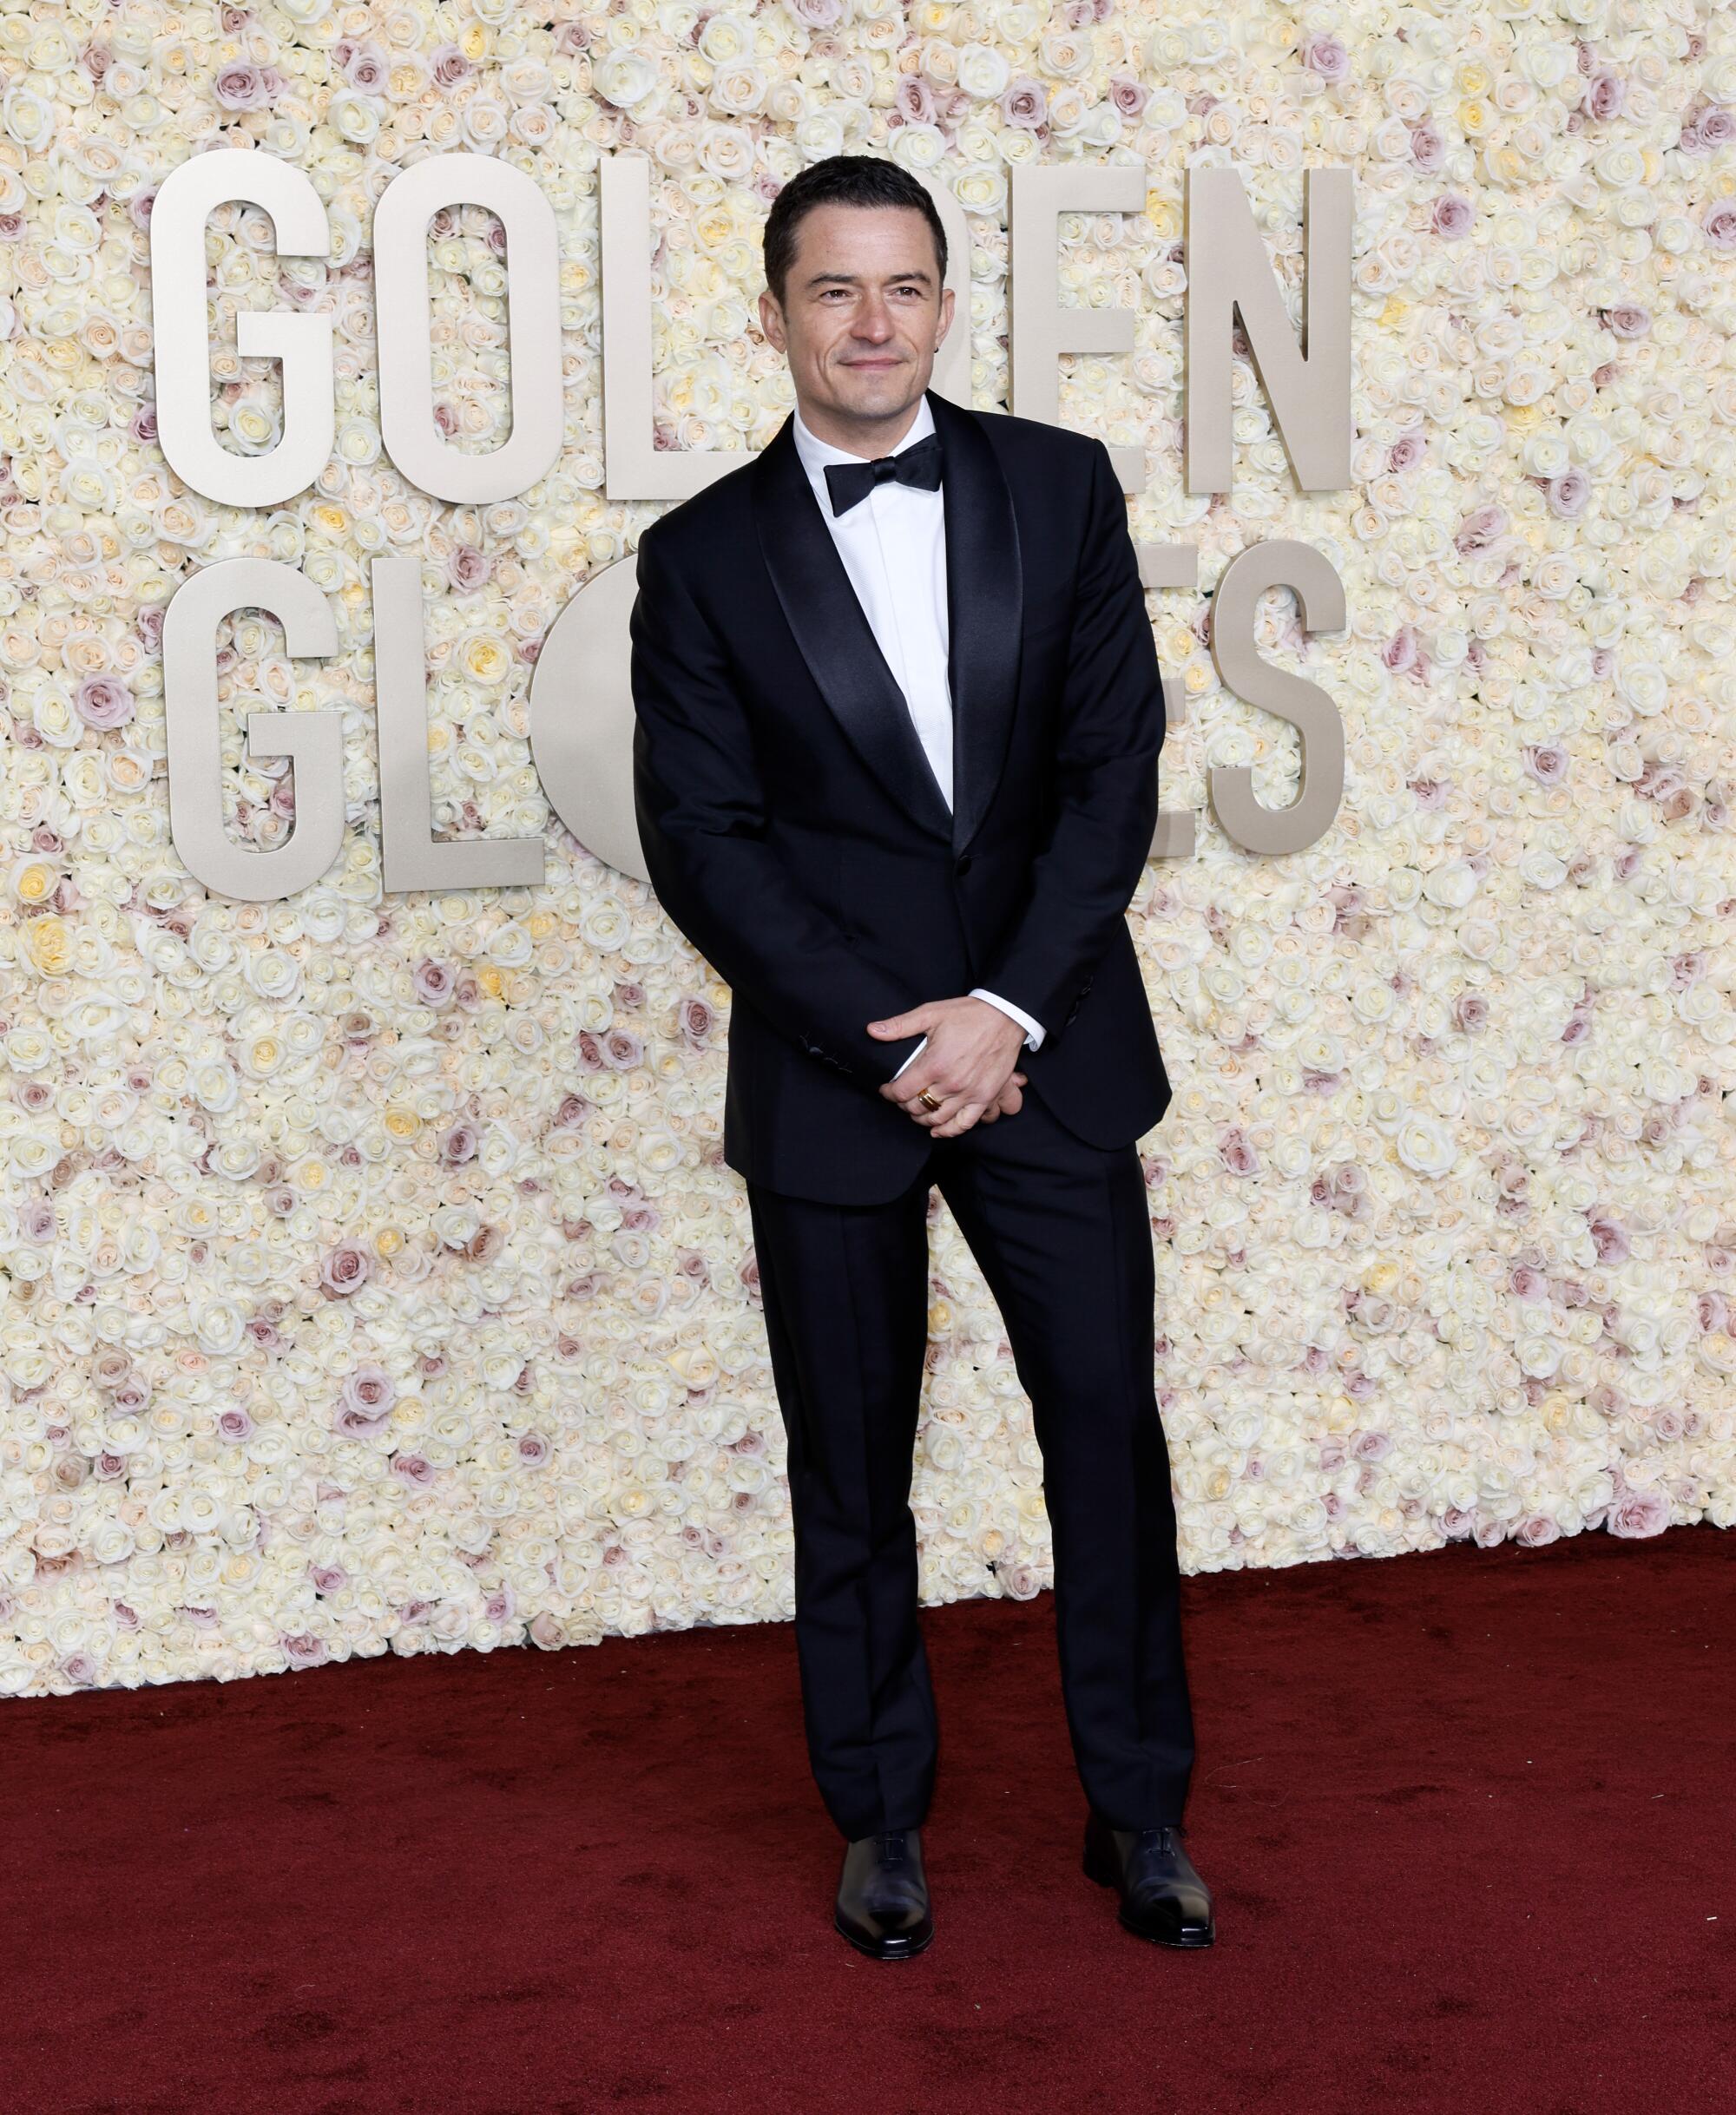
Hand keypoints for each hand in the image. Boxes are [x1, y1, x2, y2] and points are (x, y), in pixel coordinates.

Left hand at [868, 996, 1028, 1137]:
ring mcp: (969, 1093)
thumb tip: (872, 1030)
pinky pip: (964, 1123)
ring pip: (937, 1118)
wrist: (1005, 1016)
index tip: (886, 1089)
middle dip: (903, 1104)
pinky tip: (936, 1129)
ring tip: (916, 1110)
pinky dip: (948, 1130)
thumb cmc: (968, 1014)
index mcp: (934, 1064)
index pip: (901, 1091)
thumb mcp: (930, 1013)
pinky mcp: (985, 1097)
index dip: (888, 1092)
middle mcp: (951, 1083)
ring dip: (921, 1118)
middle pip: (916, 1107)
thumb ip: (900, 1025)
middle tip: (901, 1097)